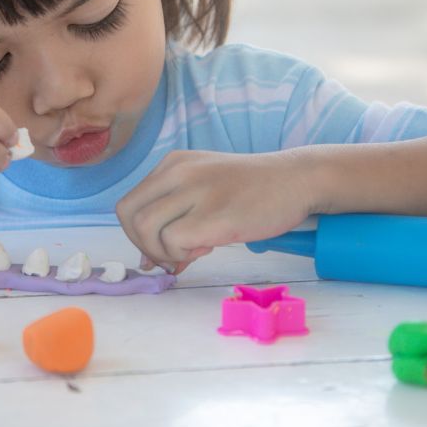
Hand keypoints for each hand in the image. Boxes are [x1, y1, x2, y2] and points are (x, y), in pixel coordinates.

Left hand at [116, 150, 315, 272]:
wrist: (297, 180)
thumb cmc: (253, 190)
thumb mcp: (206, 190)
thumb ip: (175, 216)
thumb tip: (150, 262)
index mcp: (172, 164)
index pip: (128, 204)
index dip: (136, 234)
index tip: (161, 248)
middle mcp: (178, 172)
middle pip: (128, 215)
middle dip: (142, 245)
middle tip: (171, 256)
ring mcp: (196, 191)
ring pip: (145, 228)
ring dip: (162, 252)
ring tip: (194, 251)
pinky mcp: (215, 215)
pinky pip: (173, 241)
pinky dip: (182, 254)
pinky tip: (207, 248)